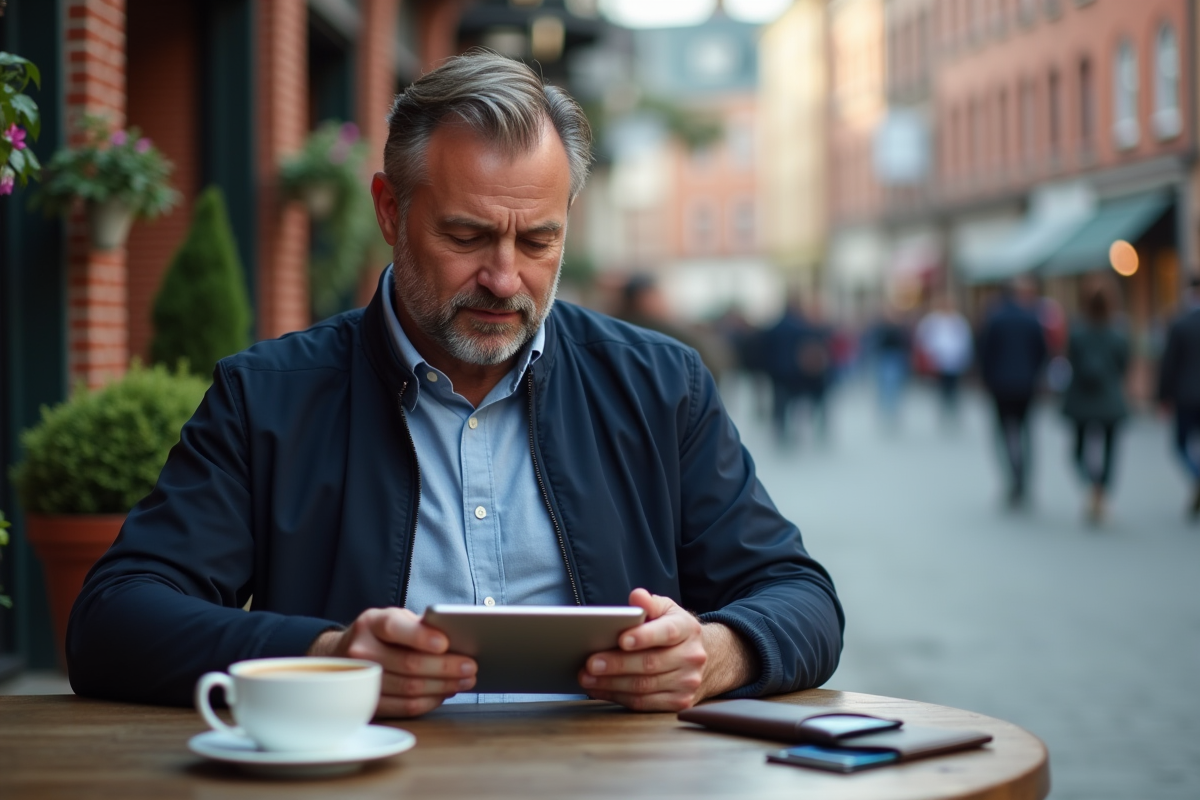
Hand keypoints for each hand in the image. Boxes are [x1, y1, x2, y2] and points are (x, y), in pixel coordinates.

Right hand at [308, 607, 476, 717]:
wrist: (342, 655)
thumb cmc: (381, 635)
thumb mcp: (394, 619)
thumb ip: (419, 626)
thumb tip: (457, 638)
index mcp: (372, 623)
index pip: (395, 628)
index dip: (421, 637)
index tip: (445, 643)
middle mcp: (361, 650)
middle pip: (408, 663)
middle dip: (445, 667)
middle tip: (470, 667)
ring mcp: (361, 680)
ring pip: (409, 688)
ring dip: (443, 687)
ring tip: (465, 681)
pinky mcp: (367, 702)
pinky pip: (404, 707)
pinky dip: (430, 702)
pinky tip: (444, 693)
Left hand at [579, 588, 756, 711]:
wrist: (702, 659)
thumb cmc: (673, 631)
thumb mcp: (666, 610)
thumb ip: (650, 603)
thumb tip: (637, 598)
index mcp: (688, 629)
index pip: (667, 632)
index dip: (644, 636)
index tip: (621, 639)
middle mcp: (692, 657)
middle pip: (650, 663)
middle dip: (617, 664)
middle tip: (590, 663)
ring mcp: (687, 682)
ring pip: (644, 687)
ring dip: (612, 684)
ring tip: (587, 677)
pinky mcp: (679, 702)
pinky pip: (644, 703)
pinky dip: (618, 697)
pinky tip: (600, 689)